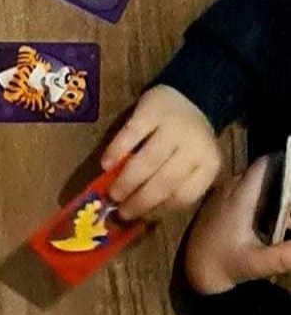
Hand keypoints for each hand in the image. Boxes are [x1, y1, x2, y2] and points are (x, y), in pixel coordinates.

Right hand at [102, 86, 222, 220]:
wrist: (189, 95)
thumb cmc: (186, 139)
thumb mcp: (191, 162)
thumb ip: (174, 183)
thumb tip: (141, 211)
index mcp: (208, 165)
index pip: (184, 195)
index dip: (160, 209)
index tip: (141, 219)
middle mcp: (194, 148)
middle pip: (165, 181)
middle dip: (140, 200)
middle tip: (121, 212)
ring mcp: (172, 127)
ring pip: (148, 161)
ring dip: (127, 181)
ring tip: (112, 194)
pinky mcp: (151, 110)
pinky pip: (131, 134)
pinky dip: (116, 151)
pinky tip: (106, 164)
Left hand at [184, 158, 290, 294]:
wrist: (193, 269)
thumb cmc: (223, 264)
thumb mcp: (258, 263)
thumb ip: (285, 255)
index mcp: (239, 196)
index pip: (264, 165)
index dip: (284, 163)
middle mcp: (231, 188)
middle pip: (265, 176)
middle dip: (285, 189)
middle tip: (288, 219)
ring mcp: (225, 194)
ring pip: (258, 186)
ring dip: (277, 199)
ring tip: (284, 224)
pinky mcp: (224, 203)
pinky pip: (249, 194)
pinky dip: (266, 204)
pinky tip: (274, 227)